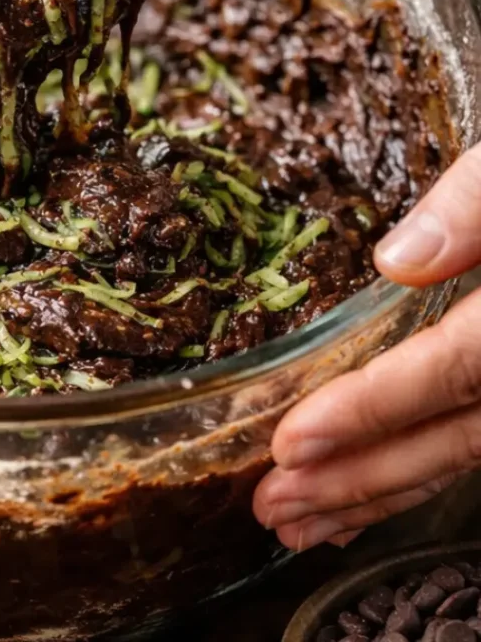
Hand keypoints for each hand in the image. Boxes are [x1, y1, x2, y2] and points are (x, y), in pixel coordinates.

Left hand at [253, 142, 480, 550]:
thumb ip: (475, 206)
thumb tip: (396, 260)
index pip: (449, 371)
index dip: (369, 410)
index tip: (290, 442)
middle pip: (452, 438)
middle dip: (357, 478)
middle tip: (272, 507)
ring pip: (464, 457)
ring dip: (379, 495)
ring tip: (300, 525)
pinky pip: (474, 444)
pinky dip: (417, 476)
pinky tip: (367, 499)